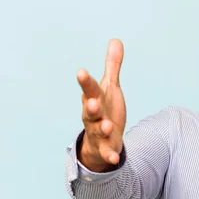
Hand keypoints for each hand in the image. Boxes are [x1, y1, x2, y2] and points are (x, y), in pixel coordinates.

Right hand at [76, 39, 125, 171]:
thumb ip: (113, 67)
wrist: (101, 139)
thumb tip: (116, 40)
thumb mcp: (110, 88)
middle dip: (90, 106)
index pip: (90, 89)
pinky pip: (107, 152)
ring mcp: (99, 133)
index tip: (82, 72)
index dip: (86, 82)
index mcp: (94, 99)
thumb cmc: (105, 109)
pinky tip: (114, 159)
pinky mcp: (106, 147)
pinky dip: (110, 155)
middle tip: (91, 101)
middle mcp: (94, 116)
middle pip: (90, 110)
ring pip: (97, 130)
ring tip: (107, 126)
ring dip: (101, 128)